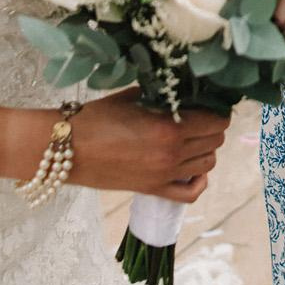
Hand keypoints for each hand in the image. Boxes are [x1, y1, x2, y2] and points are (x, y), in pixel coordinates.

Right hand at [64, 88, 228, 202]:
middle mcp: (172, 153)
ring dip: (206, 149)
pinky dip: (199, 181)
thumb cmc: (95, 118)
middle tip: (201, 116)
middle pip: (216, 141)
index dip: (218, 109)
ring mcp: (164, 175)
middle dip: (213, 126)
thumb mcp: (133, 97)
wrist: (67, 148)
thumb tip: (184, 90)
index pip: (216, 120)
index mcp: (170, 128)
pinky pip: (191, 193)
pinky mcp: (153, 190)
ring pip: (208, 163)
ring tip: (193, 137)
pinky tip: (192, 168)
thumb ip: (163, 95)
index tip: (210, 101)